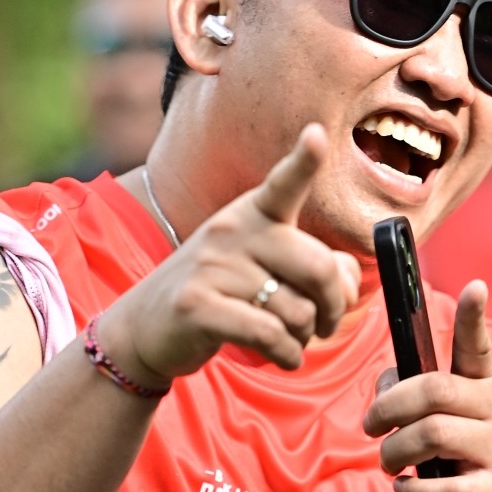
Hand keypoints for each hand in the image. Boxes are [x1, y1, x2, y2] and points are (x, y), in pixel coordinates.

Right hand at [97, 125, 361, 387]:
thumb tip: (346, 280)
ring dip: (304, 338)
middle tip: (326, 324)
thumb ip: (310, 267)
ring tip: (288, 339)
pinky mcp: (198, 307)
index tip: (318, 134)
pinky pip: (270, 336)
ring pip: (298, 312)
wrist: (145, 327)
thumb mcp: (260, 268)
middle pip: (318, 266)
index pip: (283, 185)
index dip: (304, 160)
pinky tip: (282, 357)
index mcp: (250, 215)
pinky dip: (288, 356)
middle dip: (336, 306)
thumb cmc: (218, 295)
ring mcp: (212, 268)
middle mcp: (231, 232)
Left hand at [363, 281, 491, 491]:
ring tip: (389, 462)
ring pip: (432, 435)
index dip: (474, 317)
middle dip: (389, 406)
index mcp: (488, 388)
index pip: (479, 346)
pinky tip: (405, 489)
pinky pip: (444, 489)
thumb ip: (429, 398)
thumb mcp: (473, 417)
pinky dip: (414, 491)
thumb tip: (384, 386)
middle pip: (434, 391)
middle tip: (372, 426)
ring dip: (395, 451)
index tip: (475, 286)